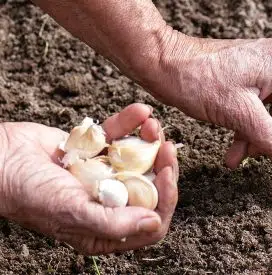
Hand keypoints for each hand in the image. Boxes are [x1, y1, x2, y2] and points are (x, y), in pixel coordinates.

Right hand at [0, 103, 177, 254]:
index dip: (166, 199)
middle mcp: (109, 202)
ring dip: (150, 141)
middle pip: (151, 187)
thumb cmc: (28, 193)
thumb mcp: (72, 212)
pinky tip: (139, 112)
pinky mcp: (96, 151)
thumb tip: (154, 222)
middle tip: (167, 147)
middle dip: (163, 166)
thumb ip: (114, 222)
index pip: (151, 220)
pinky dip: (129, 123)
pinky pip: (119, 137)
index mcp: (106, 227)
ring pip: (140, 159)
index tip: (167, 173)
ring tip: (152, 125)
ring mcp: (103, 175)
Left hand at [147, 36, 271, 170]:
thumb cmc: (197, 78)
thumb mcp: (239, 113)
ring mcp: (261, 76)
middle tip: (265, 160)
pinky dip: (247, 134)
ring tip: (240, 158)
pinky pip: (256, 115)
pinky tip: (233, 153)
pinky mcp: (245, 86)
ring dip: (259, 141)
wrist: (162, 65)